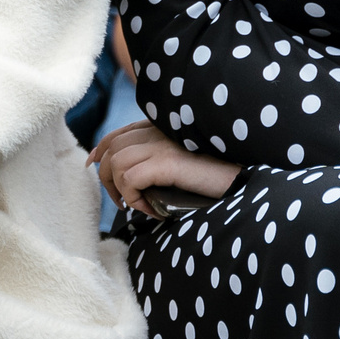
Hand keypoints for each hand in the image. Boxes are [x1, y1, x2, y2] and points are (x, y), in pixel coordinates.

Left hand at [90, 121, 241, 218]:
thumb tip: (129, 179)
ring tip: (140, 207)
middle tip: (121, 201)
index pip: (117, 134)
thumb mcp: (181, 167)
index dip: (100, 150)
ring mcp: (163, 144)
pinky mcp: (168, 161)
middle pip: (111, 148)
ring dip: (122, 190)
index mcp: (160, 127)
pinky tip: (154, 211)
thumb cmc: (216, 178)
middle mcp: (158, 130)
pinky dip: (135, 198)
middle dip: (106, 176)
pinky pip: (131, 179)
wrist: (245, 180)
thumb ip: (157, 163)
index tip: (94, 166)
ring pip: (117, 163)